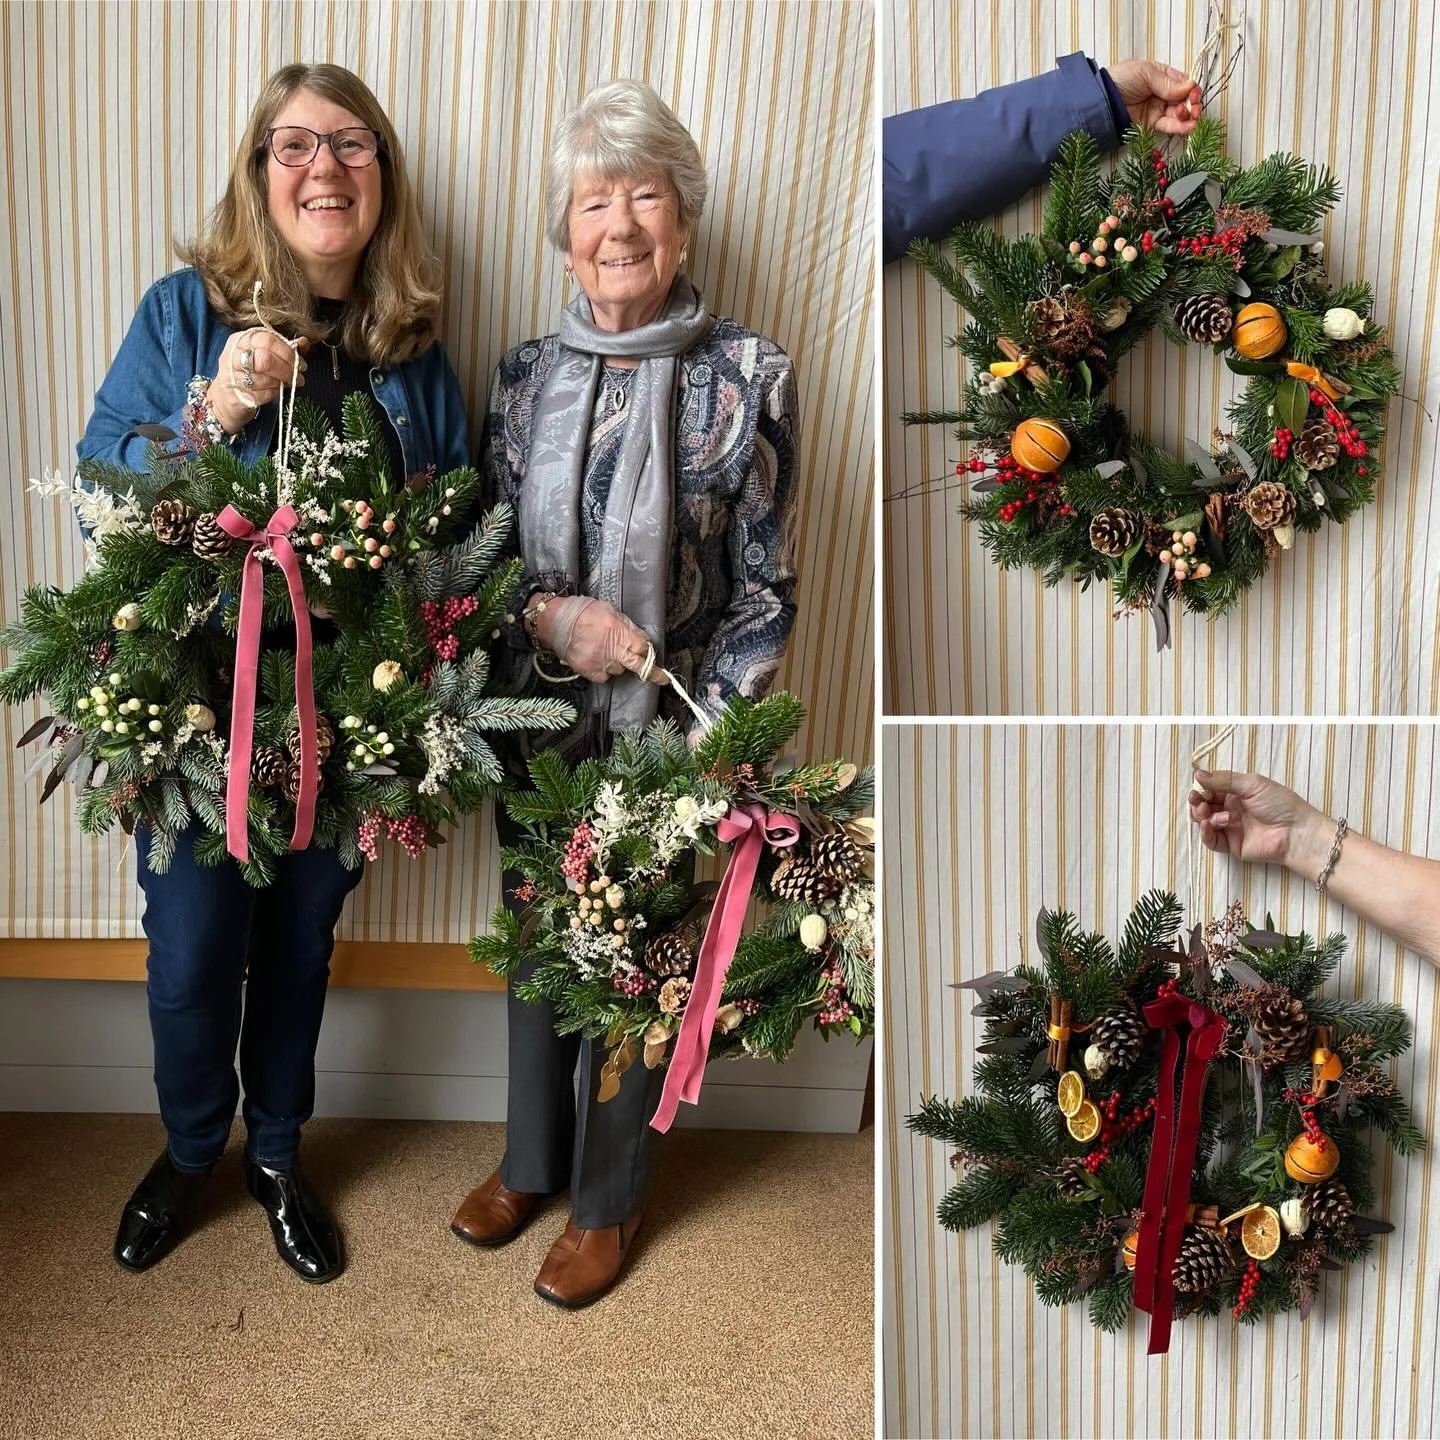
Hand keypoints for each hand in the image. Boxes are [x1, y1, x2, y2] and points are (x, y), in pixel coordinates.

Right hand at [208, 329, 309, 433]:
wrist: (226, 398)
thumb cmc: (248, 373)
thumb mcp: (263, 355)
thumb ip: (284, 348)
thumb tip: (304, 342)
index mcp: (240, 340)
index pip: (267, 339)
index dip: (287, 352)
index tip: (300, 362)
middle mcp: (232, 356)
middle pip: (265, 358)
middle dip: (287, 368)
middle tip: (298, 376)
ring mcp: (231, 376)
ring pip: (264, 378)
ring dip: (283, 382)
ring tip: (290, 384)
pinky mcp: (235, 396)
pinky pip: (262, 395)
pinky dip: (274, 393)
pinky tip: (277, 391)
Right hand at [531, 594, 666, 686]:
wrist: (556, 622)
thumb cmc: (583, 612)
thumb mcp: (610, 611)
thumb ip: (627, 626)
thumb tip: (640, 637)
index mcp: (620, 633)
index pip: (643, 646)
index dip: (646, 649)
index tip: (648, 651)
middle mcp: (613, 651)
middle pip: (638, 665)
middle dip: (653, 673)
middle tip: (663, 679)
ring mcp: (602, 663)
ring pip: (619, 669)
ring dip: (618, 663)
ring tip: (605, 651)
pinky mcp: (589, 671)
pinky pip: (604, 676)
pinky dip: (604, 671)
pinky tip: (597, 660)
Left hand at [1107, 59, 1202, 134]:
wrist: (1102, 98)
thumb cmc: (1122, 79)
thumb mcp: (1147, 73)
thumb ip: (1168, 83)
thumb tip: (1190, 87)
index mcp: (1162, 76)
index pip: (1184, 83)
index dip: (1192, 89)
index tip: (1193, 93)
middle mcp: (1162, 93)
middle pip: (1184, 99)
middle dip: (1192, 104)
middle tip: (1195, 108)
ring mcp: (1157, 109)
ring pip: (1178, 114)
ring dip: (1187, 116)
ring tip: (1191, 117)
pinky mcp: (1151, 124)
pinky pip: (1168, 126)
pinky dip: (1179, 127)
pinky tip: (1189, 127)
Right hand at [1188, 768, 1330, 872]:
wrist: (1296, 832)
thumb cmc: (1280, 804)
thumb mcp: (1253, 784)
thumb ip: (1224, 780)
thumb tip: (1198, 774)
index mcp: (1237, 793)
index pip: (1211, 789)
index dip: (1202, 788)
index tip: (1198, 787)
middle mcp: (1232, 809)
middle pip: (1204, 805)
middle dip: (1197, 802)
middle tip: (1198, 801)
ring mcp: (1230, 828)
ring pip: (1204, 821)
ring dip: (1201, 815)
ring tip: (1208, 813)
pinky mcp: (1231, 845)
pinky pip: (1211, 840)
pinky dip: (1205, 832)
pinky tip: (1208, 825)